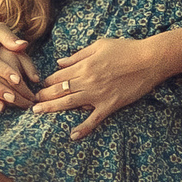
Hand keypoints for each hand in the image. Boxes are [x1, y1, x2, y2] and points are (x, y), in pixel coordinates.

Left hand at [32, 35, 164, 139]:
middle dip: (44, 95)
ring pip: (69, 103)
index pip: (59, 75)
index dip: (48, 81)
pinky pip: (94, 119)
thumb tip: (60, 62)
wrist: (149, 60)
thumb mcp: (99, 45)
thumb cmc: (126, 49)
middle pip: (59, 90)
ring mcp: (98, 95)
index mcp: (84, 65)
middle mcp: (87, 81)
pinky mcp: (110, 105)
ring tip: (39, 112)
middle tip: (32, 102)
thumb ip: (78, 55)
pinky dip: (83, 128)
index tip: (41, 85)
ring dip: (52, 108)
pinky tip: (73, 136)